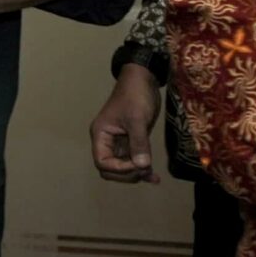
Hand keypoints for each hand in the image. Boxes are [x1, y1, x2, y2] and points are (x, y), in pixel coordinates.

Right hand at [88, 63, 161, 182]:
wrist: (143, 80)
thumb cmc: (135, 96)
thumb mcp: (137, 119)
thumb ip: (139, 143)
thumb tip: (143, 166)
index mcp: (101, 135)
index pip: (102, 162)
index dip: (119, 169)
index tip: (137, 165)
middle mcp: (107, 141)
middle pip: (109, 169)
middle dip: (126, 173)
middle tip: (145, 170)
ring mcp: (119, 142)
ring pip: (122, 167)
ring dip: (136, 173)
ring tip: (153, 175)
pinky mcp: (132, 141)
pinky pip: (133, 160)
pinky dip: (143, 168)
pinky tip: (155, 176)